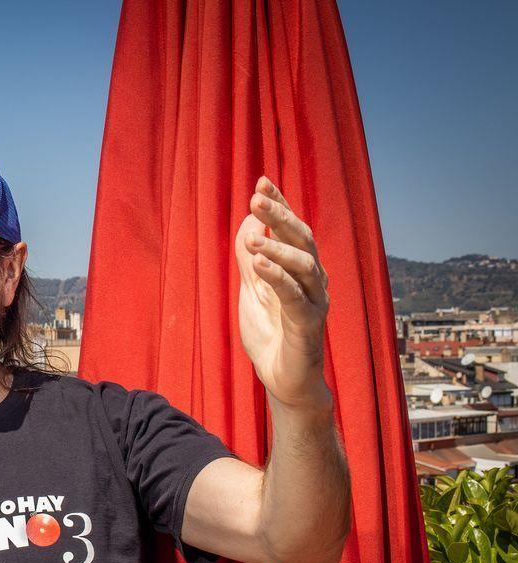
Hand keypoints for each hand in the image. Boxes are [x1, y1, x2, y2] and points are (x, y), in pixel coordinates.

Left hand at [235, 177, 331, 410]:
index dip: (280, 205)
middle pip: (302, 239)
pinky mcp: (308, 325)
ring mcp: (315, 302)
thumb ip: (251, 260)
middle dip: (281, 216)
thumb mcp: (253, 291)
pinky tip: (260, 264)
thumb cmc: (271, 334)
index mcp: (300, 270)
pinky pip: (296, 297)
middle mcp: (314, 281)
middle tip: (257, 197)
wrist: (283, 381)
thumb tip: (248, 224)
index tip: (262, 181)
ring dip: (278, 247)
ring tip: (254, 238)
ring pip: (305, 264)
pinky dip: (278, 278)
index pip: (292, 230)